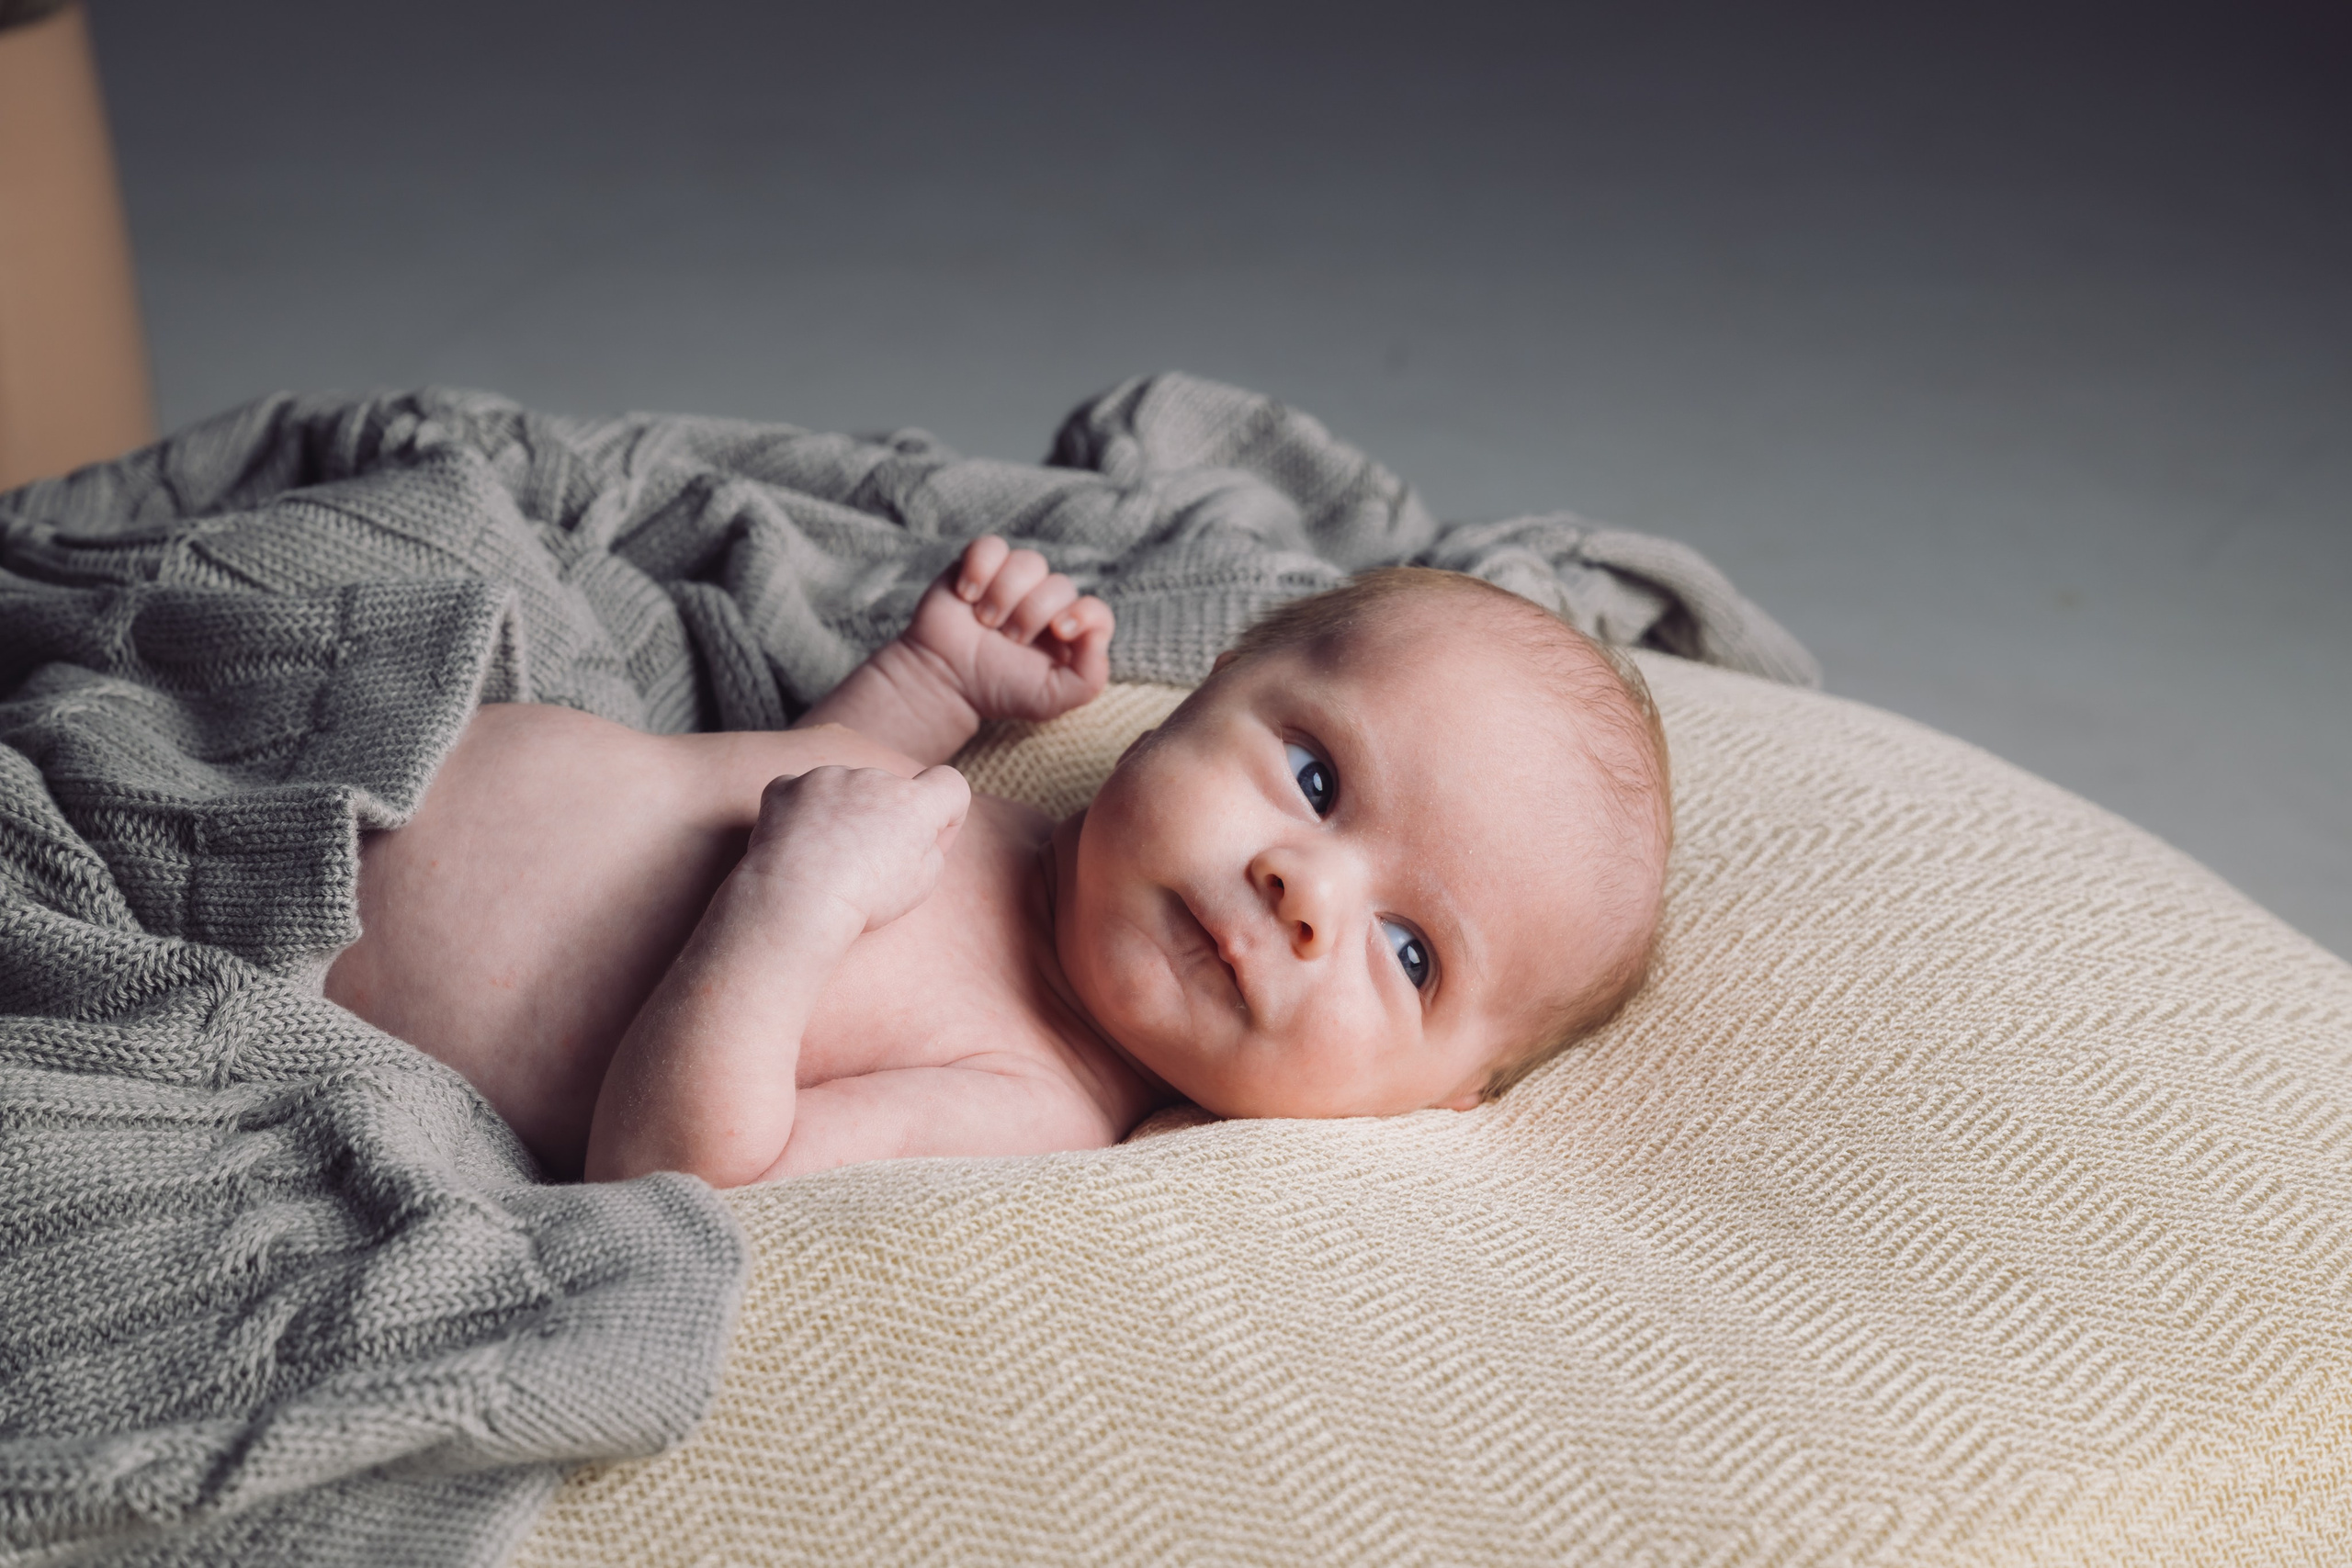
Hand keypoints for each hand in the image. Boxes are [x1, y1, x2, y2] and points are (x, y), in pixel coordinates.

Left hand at [738, 764, 970, 931]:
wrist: (797, 899)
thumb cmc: (865, 899)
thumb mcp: (922, 884)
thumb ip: (930, 849)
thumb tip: (917, 834)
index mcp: (914, 803)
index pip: (949, 784)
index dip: (945, 813)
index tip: (927, 841)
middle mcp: (874, 779)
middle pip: (890, 791)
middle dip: (884, 818)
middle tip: (866, 865)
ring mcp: (827, 778)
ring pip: (844, 791)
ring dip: (842, 814)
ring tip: (827, 860)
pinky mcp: (788, 787)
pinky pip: (800, 793)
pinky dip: (801, 813)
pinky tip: (799, 845)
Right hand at [897, 537, 1113, 724]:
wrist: (945, 681)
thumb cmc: (998, 690)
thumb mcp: (1051, 699)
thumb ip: (1089, 677)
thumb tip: (1097, 633)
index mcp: (1068, 633)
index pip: (1097, 612)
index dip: (1084, 615)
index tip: (1060, 630)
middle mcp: (1045, 603)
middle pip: (1059, 585)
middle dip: (1030, 615)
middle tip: (1007, 639)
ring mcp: (1013, 581)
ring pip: (1028, 562)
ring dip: (1004, 595)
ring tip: (985, 620)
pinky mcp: (980, 565)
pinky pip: (991, 545)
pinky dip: (979, 568)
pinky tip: (967, 594)